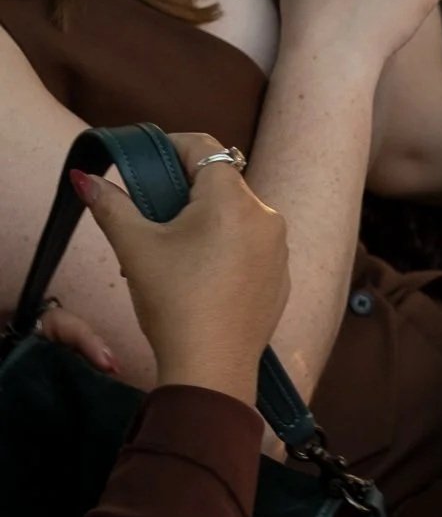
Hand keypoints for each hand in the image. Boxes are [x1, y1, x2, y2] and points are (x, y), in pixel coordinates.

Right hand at [66, 132, 288, 401]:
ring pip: (236, 216)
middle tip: (151, 217)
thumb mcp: (134, 247)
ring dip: (205, 222)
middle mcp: (267, 218)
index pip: (205, 148)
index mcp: (233, 201)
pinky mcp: (281, 278)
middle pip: (221, 184)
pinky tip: (199, 277)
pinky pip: (251, 247)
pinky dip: (225, 249)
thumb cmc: (175, 303)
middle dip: (184, 192)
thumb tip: (85, 178)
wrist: (212, 368)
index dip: (171, 147)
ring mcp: (279, 250)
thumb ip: (110, 204)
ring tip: (172, 252)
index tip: (147, 163)